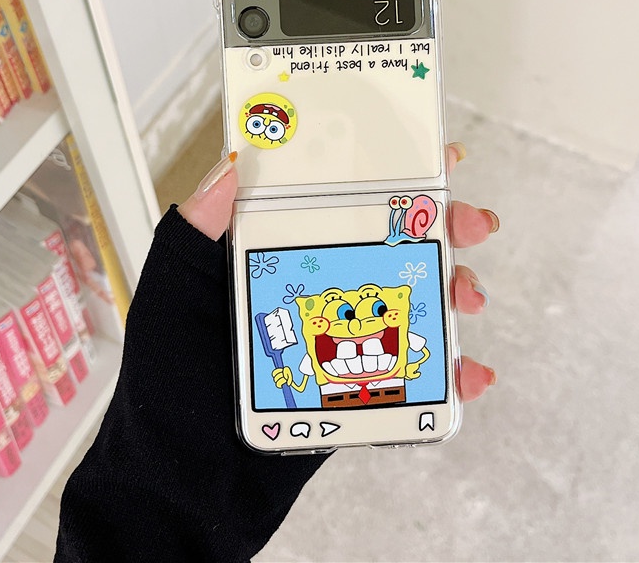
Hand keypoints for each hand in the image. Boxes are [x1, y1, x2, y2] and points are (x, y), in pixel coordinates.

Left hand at [178, 143, 497, 402]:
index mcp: (281, 255)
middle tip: (471, 225)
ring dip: (454, 291)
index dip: (390, 176)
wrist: (182, 480)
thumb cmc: (167, 381)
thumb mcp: (173, 291)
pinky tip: (470, 374)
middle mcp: (320, 289)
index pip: (341, 201)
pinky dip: (452, 374)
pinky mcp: (360, 388)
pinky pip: (417, 375)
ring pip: (416, 302)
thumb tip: (232, 164)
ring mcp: (344, 339)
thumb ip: (194, 231)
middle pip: (394, 245)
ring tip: (466, 298)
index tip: (434, 157)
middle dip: (443, 227)